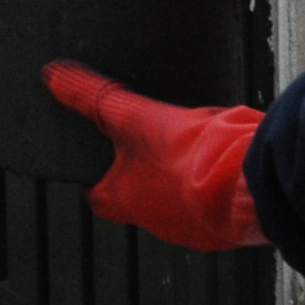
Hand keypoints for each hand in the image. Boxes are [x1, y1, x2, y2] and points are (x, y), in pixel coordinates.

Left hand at [45, 63, 264, 250]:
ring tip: (187, 144)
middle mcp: (158, 223)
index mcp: (126, 202)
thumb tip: (52, 76)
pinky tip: (220, 158)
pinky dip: (212, 180)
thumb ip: (94, 97)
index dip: (94, 178)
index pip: (97, 197)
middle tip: (145, 142)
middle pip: (139, 197)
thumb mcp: (135, 116)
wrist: (252, 183)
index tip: (94, 160)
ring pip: (178, 199)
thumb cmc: (187, 155)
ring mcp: (196, 228)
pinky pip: (214, 200)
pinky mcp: (230, 223)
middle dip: (141, 171)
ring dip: (180, 176)